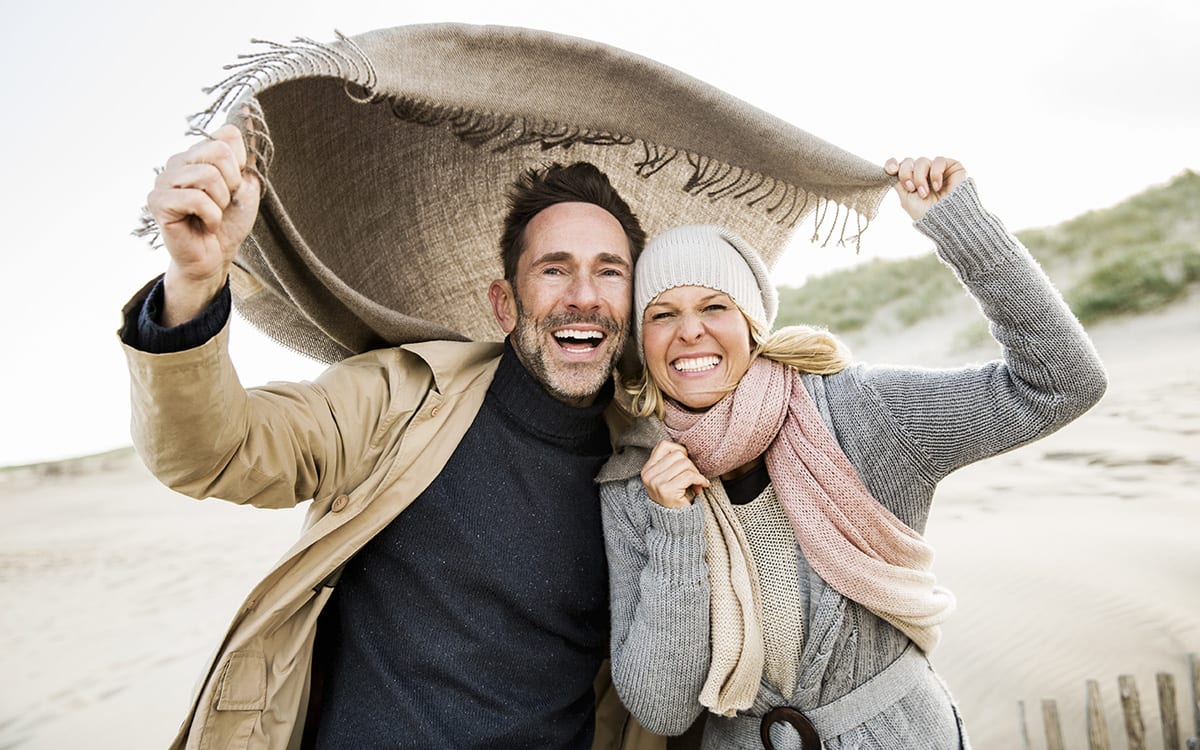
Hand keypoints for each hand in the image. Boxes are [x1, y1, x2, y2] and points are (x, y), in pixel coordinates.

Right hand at [145, 124, 260, 324]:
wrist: (217, 256)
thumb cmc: (230, 221)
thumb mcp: (247, 184)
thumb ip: (246, 152)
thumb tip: (249, 112)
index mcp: (197, 154)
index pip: (227, 135)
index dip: (241, 165)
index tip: (234, 186)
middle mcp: (177, 162)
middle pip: (218, 152)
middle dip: (232, 184)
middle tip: (223, 203)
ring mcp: (164, 180)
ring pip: (208, 175)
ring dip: (220, 202)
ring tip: (212, 214)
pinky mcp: (158, 202)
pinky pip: (196, 199)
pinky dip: (211, 217)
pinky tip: (204, 225)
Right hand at [640, 440, 709, 509]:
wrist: (675, 524)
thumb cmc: (676, 498)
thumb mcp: (669, 478)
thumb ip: (672, 463)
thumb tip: (688, 448)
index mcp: (647, 469)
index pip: (664, 445)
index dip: (679, 450)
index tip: (686, 463)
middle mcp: (649, 475)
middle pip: (677, 454)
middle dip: (690, 464)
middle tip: (694, 477)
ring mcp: (656, 482)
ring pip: (684, 463)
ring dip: (696, 473)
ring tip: (696, 483)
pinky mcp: (667, 490)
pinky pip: (689, 476)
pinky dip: (700, 480)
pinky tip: (701, 486)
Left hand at [884, 156, 966, 220]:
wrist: (948, 219)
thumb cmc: (927, 213)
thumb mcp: (906, 198)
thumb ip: (898, 182)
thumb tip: (890, 169)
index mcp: (911, 180)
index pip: (898, 165)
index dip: (892, 163)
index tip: (891, 170)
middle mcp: (923, 173)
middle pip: (908, 162)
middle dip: (906, 174)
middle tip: (910, 188)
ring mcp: (936, 169)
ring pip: (922, 161)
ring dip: (920, 177)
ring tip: (925, 193)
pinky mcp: (951, 166)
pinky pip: (938, 161)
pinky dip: (935, 174)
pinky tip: (937, 186)